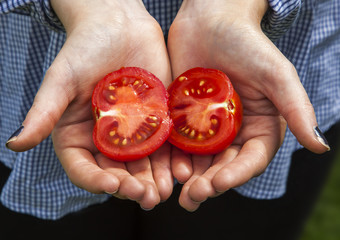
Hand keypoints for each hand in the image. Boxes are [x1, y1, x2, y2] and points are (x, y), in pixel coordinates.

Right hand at [6, 0, 172, 209]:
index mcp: (79, 134)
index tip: (111, 186)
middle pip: (117, 171)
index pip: (84, 167)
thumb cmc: (86, 47)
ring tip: (163, 190)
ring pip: (143, 163)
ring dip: (154, 179)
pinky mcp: (156, 120)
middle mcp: (106, 138)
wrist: (120, 24)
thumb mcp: (62, 79)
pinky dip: (172, 159)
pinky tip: (180, 169)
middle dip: (131, 186)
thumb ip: (44, 112)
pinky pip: (164, 145)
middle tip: (145, 196)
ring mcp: (134, 131)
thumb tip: (15, 143)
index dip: (96, 180)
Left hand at [167, 0, 328, 210]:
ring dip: (188, 178)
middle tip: (193, 196)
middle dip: (209, 183)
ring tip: (175, 189)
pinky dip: (171, 158)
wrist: (209, 21)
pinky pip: (177, 144)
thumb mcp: (275, 74)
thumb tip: (319, 147)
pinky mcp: (183, 119)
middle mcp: (233, 132)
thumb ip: (296, 109)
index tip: (219, 183)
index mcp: (258, 127)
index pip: (251, 159)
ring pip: (199, 161)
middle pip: (223, 166)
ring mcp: (206, 128)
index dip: (237, 174)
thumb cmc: (246, 43)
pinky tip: (162, 167)